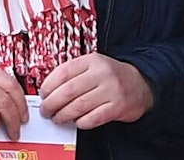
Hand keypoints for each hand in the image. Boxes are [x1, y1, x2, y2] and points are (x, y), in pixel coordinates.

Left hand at [38, 53, 153, 128]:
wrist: (140, 84)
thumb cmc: (111, 77)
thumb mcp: (93, 66)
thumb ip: (73, 74)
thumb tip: (48, 91)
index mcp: (92, 60)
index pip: (63, 72)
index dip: (48, 86)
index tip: (43, 95)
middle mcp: (102, 73)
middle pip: (68, 91)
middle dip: (52, 104)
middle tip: (46, 110)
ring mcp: (111, 90)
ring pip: (78, 106)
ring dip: (63, 115)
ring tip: (58, 118)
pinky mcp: (117, 107)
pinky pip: (92, 118)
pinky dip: (80, 122)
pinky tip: (77, 121)